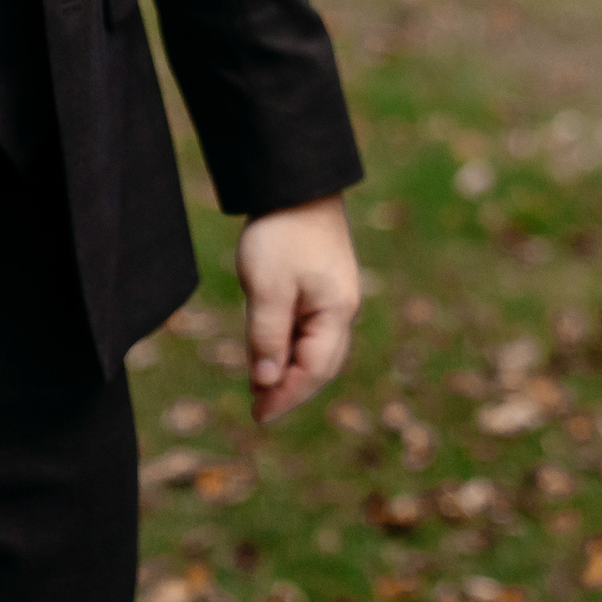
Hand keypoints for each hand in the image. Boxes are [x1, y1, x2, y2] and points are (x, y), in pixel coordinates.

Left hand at [236, 194, 359, 423]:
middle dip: (292, 390)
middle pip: (322, 364)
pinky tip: (271, 351)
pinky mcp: (324, 284)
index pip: (314, 370)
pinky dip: (291, 347)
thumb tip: (266, 381)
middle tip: (259, 409)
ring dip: (291, 370)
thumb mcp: (267, 290)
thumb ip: (267, 338)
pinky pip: (311, 329)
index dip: (286, 396)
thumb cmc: (282, 235)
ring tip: (260, 386)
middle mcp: (342, 309)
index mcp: (335, 313)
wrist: (298, 185)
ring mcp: (335, 296)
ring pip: (317, 347)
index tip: (258, 416)